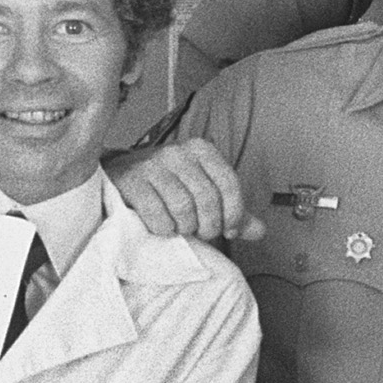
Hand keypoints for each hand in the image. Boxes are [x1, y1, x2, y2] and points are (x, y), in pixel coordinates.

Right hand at [112, 135, 262, 241]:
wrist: (122, 177)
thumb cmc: (169, 189)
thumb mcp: (203, 194)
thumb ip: (232, 212)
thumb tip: (260, 231)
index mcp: (202, 150)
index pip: (229, 183)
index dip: (233, 214)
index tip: (228, 230)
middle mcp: (178, 152)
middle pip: (207, 200)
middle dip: (208, 226)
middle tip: (200, 232)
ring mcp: (152, 164)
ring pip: (183, 208)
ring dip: (184, 228)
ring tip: (179, 228)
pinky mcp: (131, 180)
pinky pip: (157, 215)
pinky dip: (163, 229)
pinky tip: (161, 227)